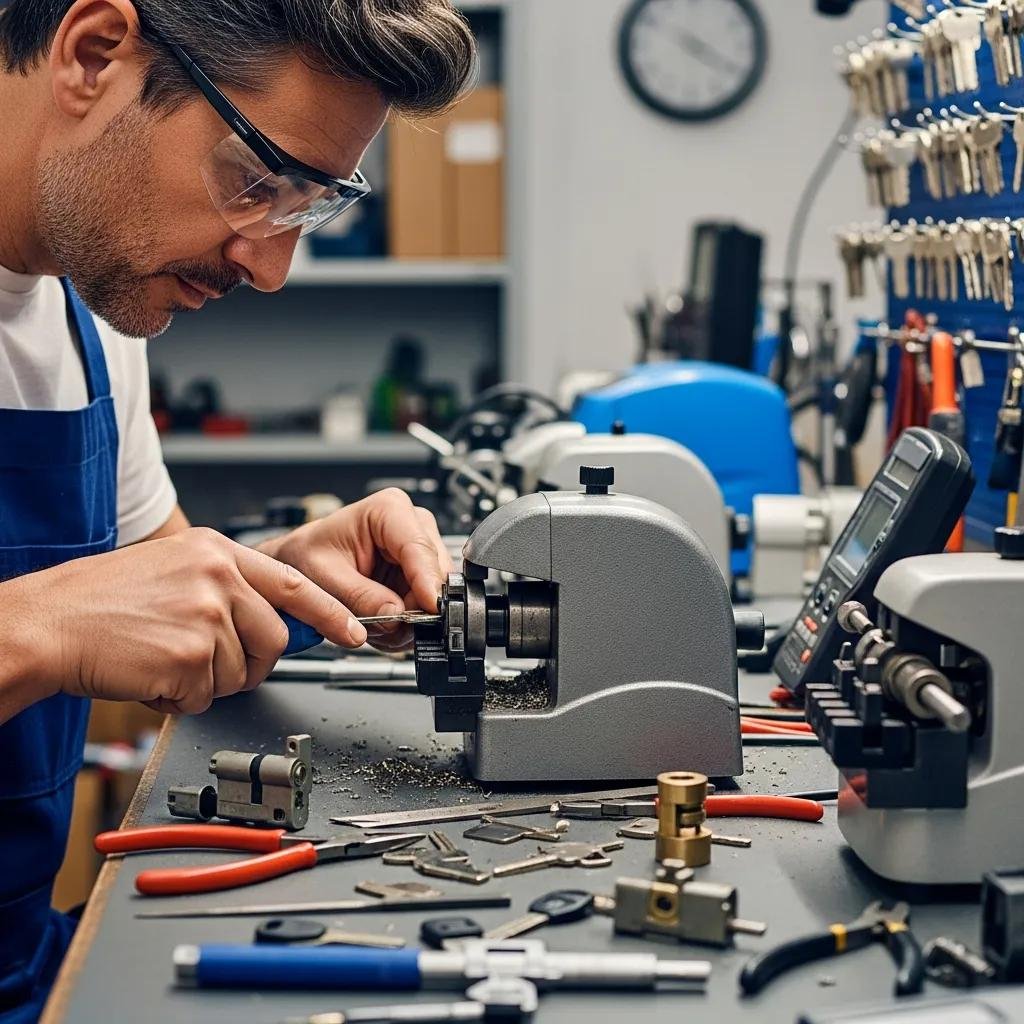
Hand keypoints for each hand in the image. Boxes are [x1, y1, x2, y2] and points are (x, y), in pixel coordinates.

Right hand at [5, 527, 365, 715]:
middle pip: (275, 638)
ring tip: (167, 658)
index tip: (354, 631)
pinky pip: (208, 694)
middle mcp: (218, 576)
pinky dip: (182, 696)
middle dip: (252, 663)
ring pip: (243, 671)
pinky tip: (153, 672)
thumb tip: (278, 620)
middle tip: (211, 663)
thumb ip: (230, 587)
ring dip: (209, 680)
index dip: (330, 611)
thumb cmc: (103, 600)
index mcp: (216, 550)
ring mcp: (206, 614)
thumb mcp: (176, 569)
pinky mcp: (190, 654)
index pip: (294, 581)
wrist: (49, 622)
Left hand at [263, 489, 452, 651]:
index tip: (430, 610)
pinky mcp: (420, 574)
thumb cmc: (307, 555)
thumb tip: (396, 614)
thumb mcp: (324, 577)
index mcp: (388, 510)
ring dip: (409, 617)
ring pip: (435, 593)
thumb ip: (360, 597)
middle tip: (383, 625)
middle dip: (413, 606)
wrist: (300, 562)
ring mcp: (419, 550)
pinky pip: (428, 604)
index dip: (427, 583)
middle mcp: (411, 525)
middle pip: (435, 572)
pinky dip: (407, 620)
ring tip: (374, 622)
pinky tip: (382, 619)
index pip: (419, 548)